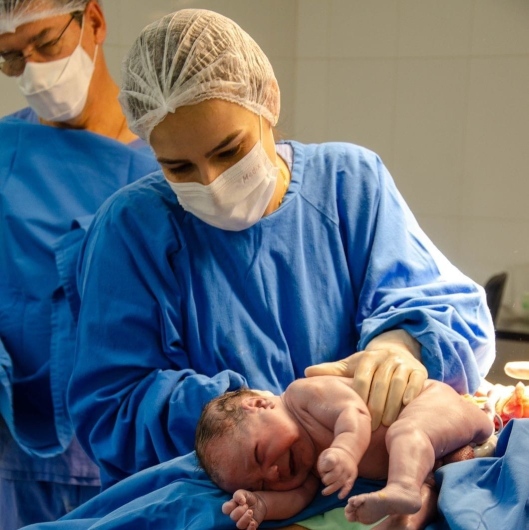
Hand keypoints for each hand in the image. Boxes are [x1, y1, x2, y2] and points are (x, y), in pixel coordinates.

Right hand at [222, 490, 266, 529]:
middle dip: (240, 510)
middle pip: (233, 517)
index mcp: (232, 506)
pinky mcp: (249, 526)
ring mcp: (242, 521)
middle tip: (246, 506)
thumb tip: (241, 501)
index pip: (225, 509)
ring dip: (245, 518)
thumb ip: (239, 495)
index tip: (241, 501)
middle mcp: (235, 516)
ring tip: (251, 512)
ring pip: (239, 525)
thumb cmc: (249, 497)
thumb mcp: (243, 493)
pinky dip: (250, 528)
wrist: (260, 502)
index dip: (230, 506)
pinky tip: (253, 523)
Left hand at [305, 330, 426, 429]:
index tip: (357, 415)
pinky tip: (406, 407)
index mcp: (368, 358)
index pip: (362, 378)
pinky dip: (411, 393)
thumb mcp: (351, 367)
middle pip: (380, 382)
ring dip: (393, 403)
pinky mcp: (419, 370)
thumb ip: (332, 371)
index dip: (360, 397)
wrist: (396, 352)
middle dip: (376, 405)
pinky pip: (416, 380)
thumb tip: (307, 372)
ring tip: (387, 424)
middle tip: (372, 426)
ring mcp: (403, 363)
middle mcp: (386, 358)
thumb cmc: (368, 367)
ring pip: (398, 382)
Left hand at [317, 447, 357, 498]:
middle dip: (327, 480)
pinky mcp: (353, 476)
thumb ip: (323, 464)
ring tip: (324, 492)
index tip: (323, 469)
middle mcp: (343, 463)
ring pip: (341, 482)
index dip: (325, 467)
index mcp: (335, 456)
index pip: (330, 462)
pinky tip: (340, 496)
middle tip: (324, 480)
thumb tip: (324, 475)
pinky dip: (345, 492)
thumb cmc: (331, 456)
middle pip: (335, 474)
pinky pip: (349, 485)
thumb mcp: (325, 454)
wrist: (347, 453)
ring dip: (331, 489)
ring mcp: (349, 470)